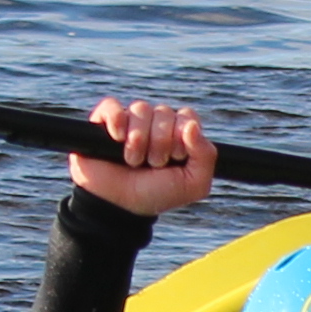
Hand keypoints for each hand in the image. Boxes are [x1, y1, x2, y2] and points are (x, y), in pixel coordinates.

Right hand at [69, 96, 215, 218]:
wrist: (117, 206)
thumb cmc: (155, 194)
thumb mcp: (192, 184)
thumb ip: (206, 156)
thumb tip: (193, 125)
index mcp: (177, 134)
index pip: (188, 116)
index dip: (182, 135)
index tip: (175, 158)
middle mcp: (154, 123)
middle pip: (165, 112)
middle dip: (161, 142)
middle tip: (152, 164)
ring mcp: (129, 120)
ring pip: (141, 109)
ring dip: (138, 139)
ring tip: (133, 161)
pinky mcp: (104, 120)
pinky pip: (112, 106)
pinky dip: (117, 121)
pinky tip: (117, 139)